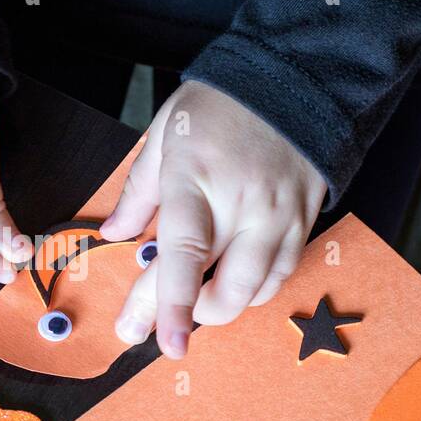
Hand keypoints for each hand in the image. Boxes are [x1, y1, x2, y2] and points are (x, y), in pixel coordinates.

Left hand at [100, 80, 326, 357]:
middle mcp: (245, 205)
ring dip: (222, 306)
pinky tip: (233, 281)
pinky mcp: (306, 220)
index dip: (173, 304)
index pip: (185, 254)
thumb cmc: (221, 105)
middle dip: (191, 317)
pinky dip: (254, 290)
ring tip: (195, 298)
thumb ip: (139, 191)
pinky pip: (281, 275)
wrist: (294, 77)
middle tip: (159, 323)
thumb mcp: (166, 134)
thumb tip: (115, 235)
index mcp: (198, 179)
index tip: (164, 343)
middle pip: (224, 288)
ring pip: (256, 291)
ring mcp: (280, 216)